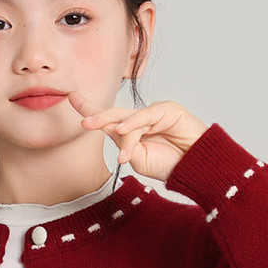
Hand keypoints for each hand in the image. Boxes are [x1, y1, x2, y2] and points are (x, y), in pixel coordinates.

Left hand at [67, 93, 207, 180]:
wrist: (196, 168)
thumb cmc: (170, 166)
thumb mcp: (140, 160)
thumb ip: (125, 146)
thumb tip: (114, 132)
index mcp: (132, 132)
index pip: (108, 119)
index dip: (91, 110)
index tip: (72, 98)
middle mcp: (141, 120)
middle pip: (114, 114)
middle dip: (97, 115)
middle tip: (83, 121)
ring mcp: (154, 113)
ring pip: (130, 120)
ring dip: (118, 129)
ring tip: (109, 133)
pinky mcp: (168, 110)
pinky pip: (146, 117)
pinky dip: (134, 125)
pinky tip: (124, 132)